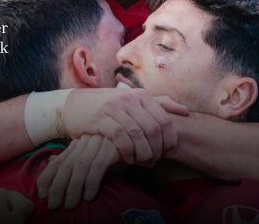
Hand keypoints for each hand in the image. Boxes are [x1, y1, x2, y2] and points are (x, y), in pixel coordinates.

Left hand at [37, 134, 119, 209]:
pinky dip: (92, 182)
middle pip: (66, 166)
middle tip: (52, 204)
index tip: (41, 194)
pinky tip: (88, 196)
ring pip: (80, 167)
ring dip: (73, 187)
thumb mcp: (90, 155)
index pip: (57, 163)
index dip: (47, 178)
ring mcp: (96, 145)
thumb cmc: (111, 150)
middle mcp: (83, 144)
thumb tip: (51, 162)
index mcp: (76, 146)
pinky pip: (98, 166)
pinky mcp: (110, 149)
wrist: (134, 139)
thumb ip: (71, 159)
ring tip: (70, 205)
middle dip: (57, 187)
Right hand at [60, 88, 187, 165]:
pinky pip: (120, 137)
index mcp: (141, 96)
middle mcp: (129, 99)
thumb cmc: (107, 107)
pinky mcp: (100, 118)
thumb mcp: (133, 101)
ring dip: (143, 153)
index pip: (165, 120)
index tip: (168, 153)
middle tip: (153, 161)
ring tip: (142, 163)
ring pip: (138, 134)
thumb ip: (159, 104)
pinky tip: (127, 159)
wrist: (73, 106)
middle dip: (157, 150)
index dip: (170, 140)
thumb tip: (185, 111)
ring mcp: (114, 107)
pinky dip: (127, 151)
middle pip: (154, 129)